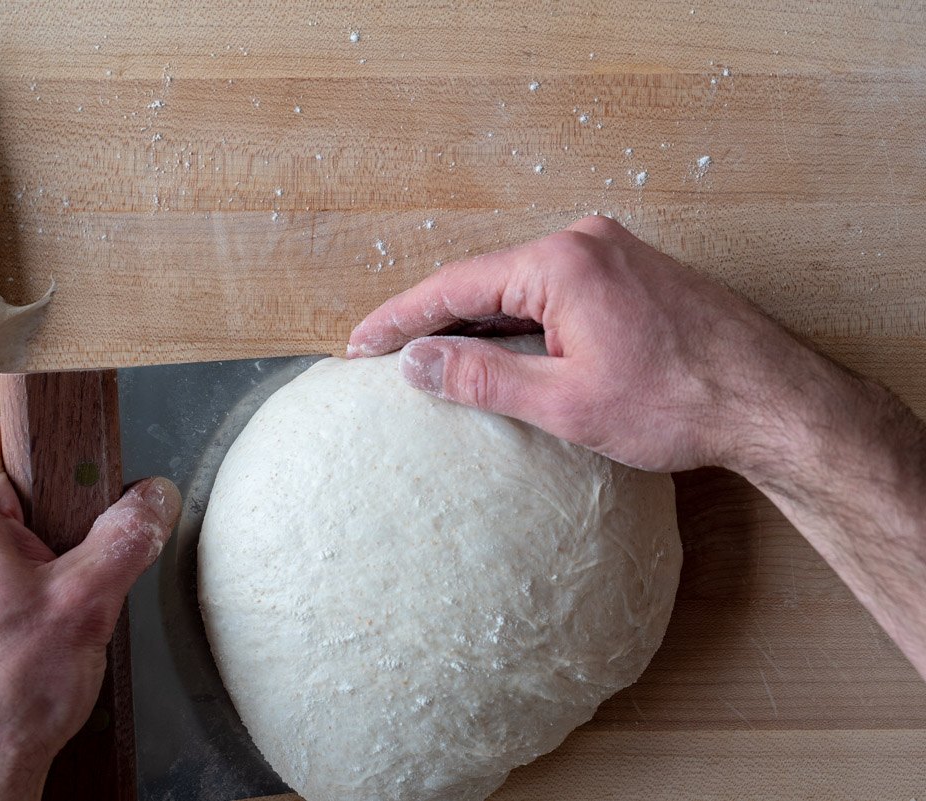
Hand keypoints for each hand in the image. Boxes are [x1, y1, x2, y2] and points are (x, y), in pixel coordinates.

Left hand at [0, 419, 180, 800]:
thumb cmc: (6, 695)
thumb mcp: (87, 603)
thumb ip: (127, 538)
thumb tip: (155, 498)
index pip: (5, 436)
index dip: (55, 436)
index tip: (96, 452)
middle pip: (21, 486)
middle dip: (71, 506)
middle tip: (101, 537)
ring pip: (20, 532)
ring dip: (61, 550)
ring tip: (84, 588)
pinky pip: (11, 569)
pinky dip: (45, 581)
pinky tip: (65, 617)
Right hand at [350, 216, 925, 680]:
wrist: (774, 401)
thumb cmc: (679, 403)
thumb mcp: (564, 402)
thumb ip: (481, 376)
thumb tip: (416, 363)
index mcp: (562, 263)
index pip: (454, 285)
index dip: (399, 319)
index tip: (358, 346)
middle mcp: (585, 242)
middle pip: (484, 279)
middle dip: (433, 320)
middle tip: (382, 356)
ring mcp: (613, 253)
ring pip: (520, 286)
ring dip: (477, 321)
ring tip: (431, 358)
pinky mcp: (632, 273)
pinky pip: (555, 291)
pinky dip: (519, 320)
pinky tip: (501, 350)